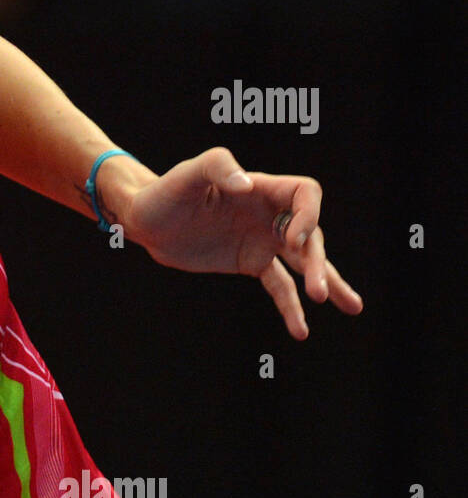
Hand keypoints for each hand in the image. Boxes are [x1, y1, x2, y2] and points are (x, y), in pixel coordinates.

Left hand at [123, 147, 362, 338]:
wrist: (146, 221)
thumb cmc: (165, 191)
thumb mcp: (188, 174)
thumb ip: (219, 167)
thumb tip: (247, 185)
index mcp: (261, 187)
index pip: (305, 194)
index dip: (308, 216)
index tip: (289, 240)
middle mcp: (268, 213)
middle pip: (310, 235)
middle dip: (318, 263)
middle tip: (318, 292)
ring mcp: (262, 240)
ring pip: (304, 262)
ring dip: (327, 282)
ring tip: (352, 307)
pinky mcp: (249, 262)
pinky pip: (279, 286)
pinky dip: (291, 307)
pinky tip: (301, 330)